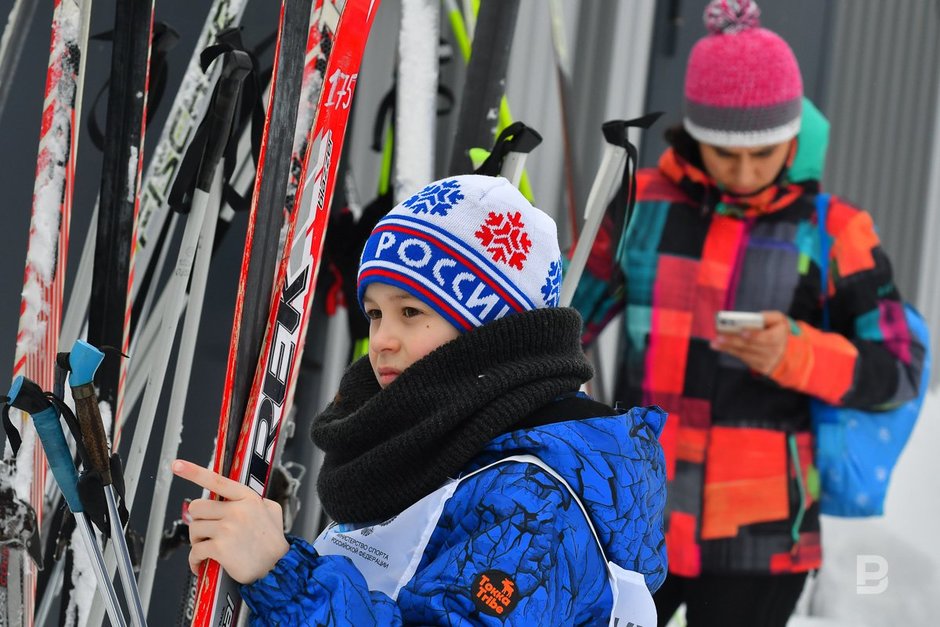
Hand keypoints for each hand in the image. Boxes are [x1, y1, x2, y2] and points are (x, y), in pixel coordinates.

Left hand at [172, 459, 289, 584]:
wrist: (279, 568)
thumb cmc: (273, 541)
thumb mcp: (272, 510)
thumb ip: (255, 500)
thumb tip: (237, 495)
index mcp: (248, 498)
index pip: (217, 480)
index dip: (194, 472)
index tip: (177, 464)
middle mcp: (237, 510)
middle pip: (197, 507)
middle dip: (198, 519)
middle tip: (206, 530)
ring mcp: (227, 529)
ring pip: (194, 529)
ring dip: (198, 541)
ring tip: (209, 548)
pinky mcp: (220, 548)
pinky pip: (195, 551)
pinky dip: (195, 561)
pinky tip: (202, 565)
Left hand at [711, 310, 789, 374]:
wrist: (789, 350)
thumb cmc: (779, 330)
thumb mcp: (779, 319)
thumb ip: (768, 316)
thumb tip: (755, 316)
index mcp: (779, 337)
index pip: (767, 338)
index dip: (754, 335)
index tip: (742, 332)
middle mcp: (774, 351)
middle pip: (751, 346)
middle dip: (733, 341)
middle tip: (718, 337)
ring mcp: (767, 361)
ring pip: (745, 354)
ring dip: (728, 348)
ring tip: (714, 343)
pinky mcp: (761, 367)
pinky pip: (744, 359)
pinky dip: (732, 352)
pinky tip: (721, 347)